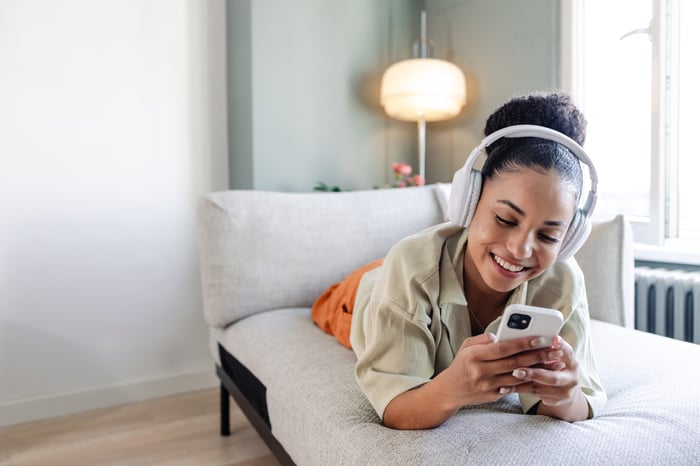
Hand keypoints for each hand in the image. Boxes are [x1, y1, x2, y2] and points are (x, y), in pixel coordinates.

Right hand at [437, 332, 561, 407]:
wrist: (450, 390)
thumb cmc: (461, 364)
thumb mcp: (466, 346)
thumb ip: (482, 339)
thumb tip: (498, 335)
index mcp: (474, 355)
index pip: (502, 348)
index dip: (522, 343)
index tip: (539, 338)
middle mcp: (481, 371)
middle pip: (514, 363)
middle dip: (537, 356)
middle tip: (554, 350)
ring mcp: (487, 385)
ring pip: (518, 376)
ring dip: (538, 370)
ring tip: (554, 363)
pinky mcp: (493, 396)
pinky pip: (514, 388)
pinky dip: (529, 381)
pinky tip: (542, 376)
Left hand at [506, 335, 588, 420]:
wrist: (563, 389)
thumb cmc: (554, 365)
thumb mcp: (555, 355)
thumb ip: (545, 346)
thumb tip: (528, 335)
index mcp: (571, 361)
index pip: (567, 352)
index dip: (561, 346)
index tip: (554, 339)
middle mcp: (571, 378)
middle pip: (553, 377)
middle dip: (533, 374)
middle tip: (517, 370)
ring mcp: (564, 392)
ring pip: (539, 388)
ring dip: (520, 383)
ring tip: (505, 380)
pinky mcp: (555, 401)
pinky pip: (533, 394)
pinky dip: (517, 390)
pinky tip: (504, 388)